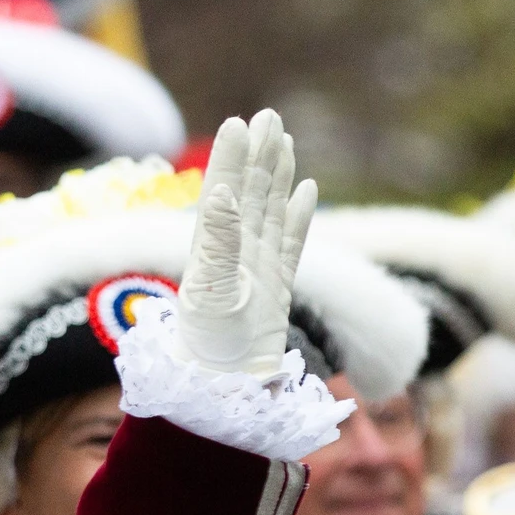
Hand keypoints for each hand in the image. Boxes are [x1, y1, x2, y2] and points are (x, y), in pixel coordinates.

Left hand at [176, 109, 316, 380]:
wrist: (222, 399)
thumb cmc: (208, 351)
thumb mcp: (212, 291)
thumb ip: (219, 240)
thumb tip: (220, 190)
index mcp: (209, 254)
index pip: (222, 194)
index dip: (230, 159)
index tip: (237, 123)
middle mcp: (231, 259)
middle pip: (247, 196)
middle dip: (256, 157)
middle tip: (265, 116)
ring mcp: (256, 274)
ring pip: (269, 214)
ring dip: (275, 178)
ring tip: (282, 140)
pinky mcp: (277, 294)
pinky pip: (291, 246)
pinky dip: (298, 218)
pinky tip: (306, 191)